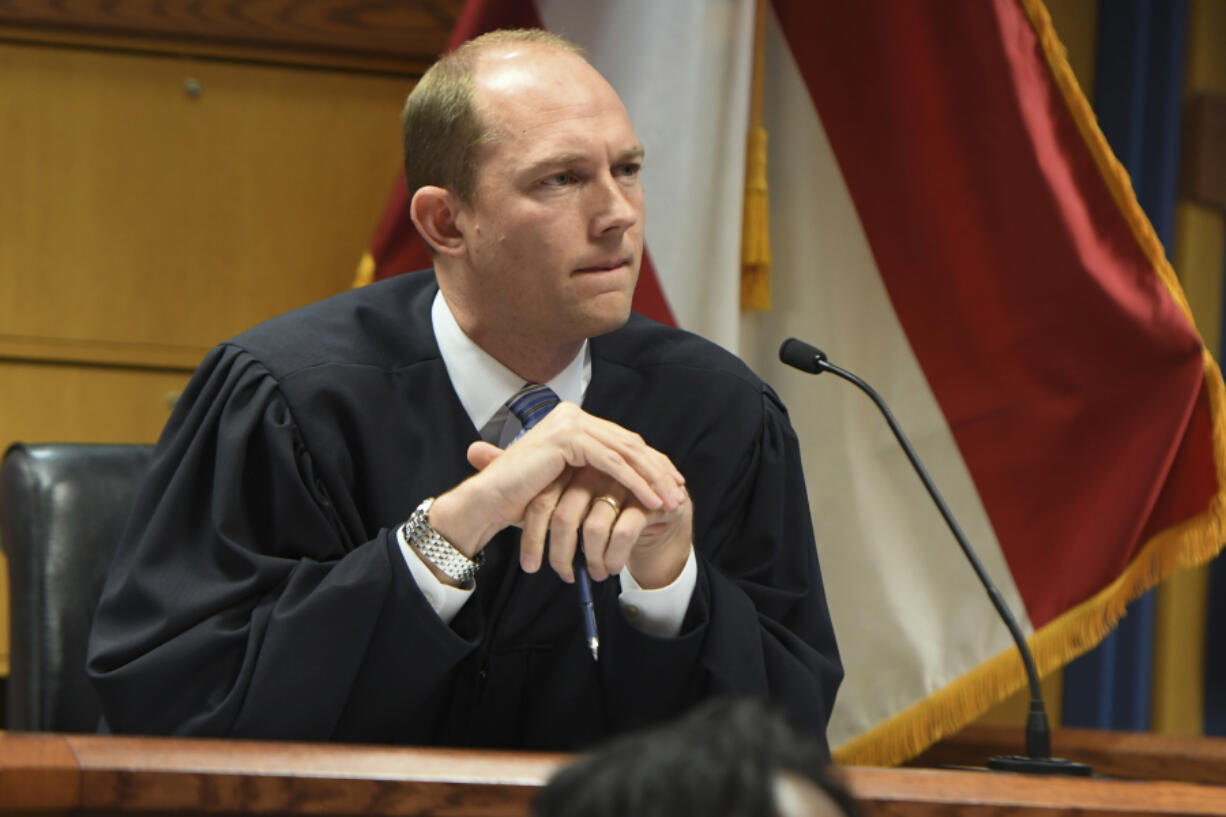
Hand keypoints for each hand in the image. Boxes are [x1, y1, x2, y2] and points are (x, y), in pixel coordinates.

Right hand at [427, 403, 686, 566]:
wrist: (488, 503)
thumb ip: (596, 473)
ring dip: (652, 479)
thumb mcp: (569, 482)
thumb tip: (633, 477)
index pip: (622, 440)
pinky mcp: (568, 437)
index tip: (671, 485)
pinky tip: (651, 501)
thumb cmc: (524, 499)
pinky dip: (635, 483)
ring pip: (625, 452)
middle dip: (657, 470)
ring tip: (671, 501)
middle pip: (628, 443)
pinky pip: (612, 462)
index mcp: (572, 420)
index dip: (650, 462)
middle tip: (679, 493)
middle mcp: (572, 415)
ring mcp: (570, 423)